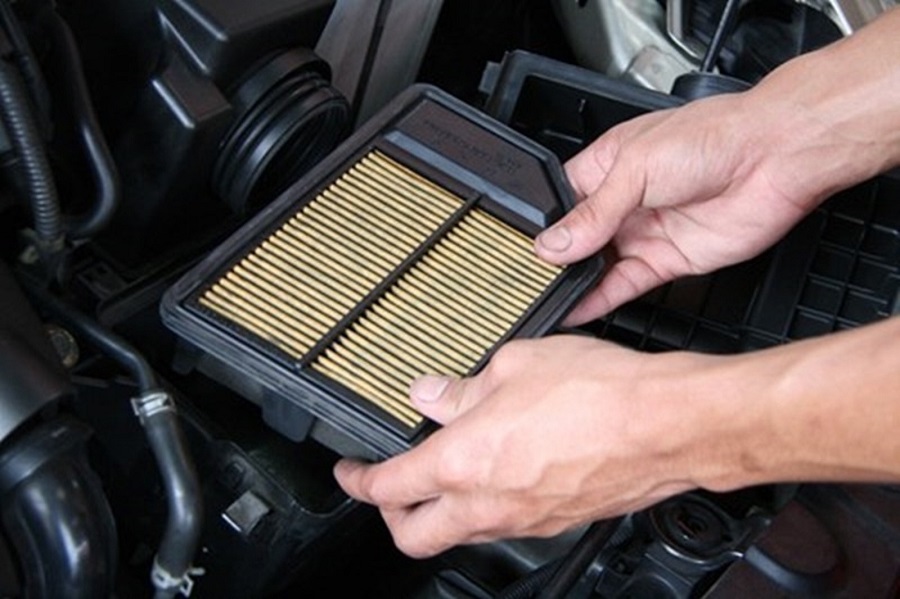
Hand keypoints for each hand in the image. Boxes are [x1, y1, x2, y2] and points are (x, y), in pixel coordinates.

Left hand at [333, 335, 708, 557]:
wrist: (668, 424)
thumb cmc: (600, 392)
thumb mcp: (514, 366)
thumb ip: (463, 388)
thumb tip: (432, 394)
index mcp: (464, 462)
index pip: (389, 486)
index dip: (358, 481)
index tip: (349, 472)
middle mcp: (489, 504)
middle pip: (415, 537)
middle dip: (392, 516)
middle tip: (389, 488)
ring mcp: (526, 520)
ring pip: (462, 535)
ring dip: (442, 511)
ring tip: (449, 472)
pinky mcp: (559, 521)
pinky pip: (506, 525)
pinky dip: (488, 506)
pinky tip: (504, 471)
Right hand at [537, 26, 899, 323]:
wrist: (774, 157)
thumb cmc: (711, 139)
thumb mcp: (635, 170)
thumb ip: (593, 213)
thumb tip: (553, 243)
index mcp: (606, 167)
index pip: (559, 202)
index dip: (540, 226)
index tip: (519, 251)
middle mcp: (622, 202)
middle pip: (576, 240)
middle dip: (554, 261)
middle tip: (526, 281)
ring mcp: (643, 233)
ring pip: (597, 267)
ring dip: (573, 284)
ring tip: (543, 299)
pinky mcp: (666, 262)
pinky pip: (624, 286)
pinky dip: (600, 300)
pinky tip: (575, 309)